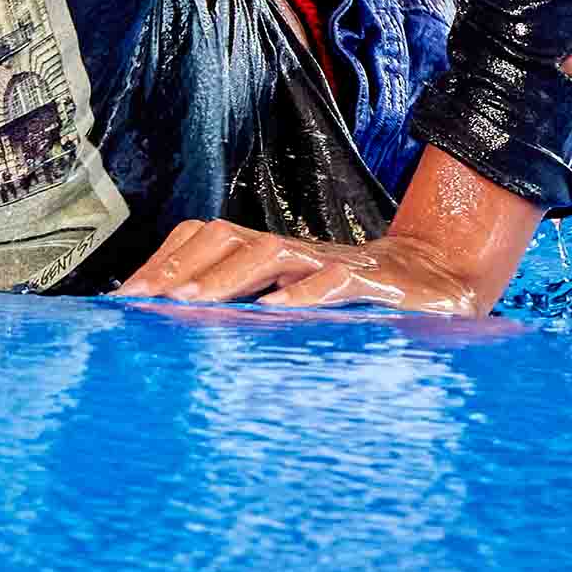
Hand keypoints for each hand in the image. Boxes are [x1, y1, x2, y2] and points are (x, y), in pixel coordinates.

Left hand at [121, 145, 540, 314]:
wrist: (449, 286)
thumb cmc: (363, 307)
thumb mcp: (302, 310)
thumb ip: (252, 313)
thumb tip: (176, 332)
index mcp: (274, 256)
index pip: (207, 240)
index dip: (164, 263)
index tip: (122, 301)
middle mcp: (300, 252)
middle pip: (227, 238)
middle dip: (180, 270)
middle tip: (142, 306)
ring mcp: (340, 263)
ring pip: (274, 252)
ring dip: (227, 277)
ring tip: (189, 306)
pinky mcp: (382, 285)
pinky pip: (340, 281)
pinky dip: (308, 294)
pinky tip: (277, 313)